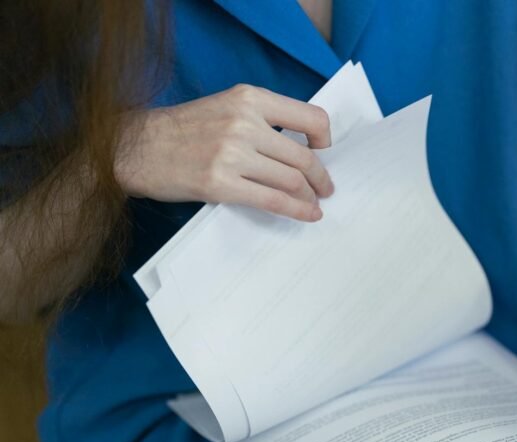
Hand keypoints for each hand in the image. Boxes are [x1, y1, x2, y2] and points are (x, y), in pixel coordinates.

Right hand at [115, 84, 333, 221]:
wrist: (137, 147)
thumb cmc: (185, 130)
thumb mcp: (226, 107)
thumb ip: (263, 119)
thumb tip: (305, 146)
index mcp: (249, 98)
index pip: (310, 117)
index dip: (325, 138)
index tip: (324, 150)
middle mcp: (244, 123)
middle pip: (304, 157)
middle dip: (320, 177)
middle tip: (325, 188)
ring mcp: (232, 154)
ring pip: (292, 181)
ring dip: (310, 197)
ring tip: (314, 203)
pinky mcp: (221, 184)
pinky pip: (272, 200)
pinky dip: (297, 210)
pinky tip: (307, 215)